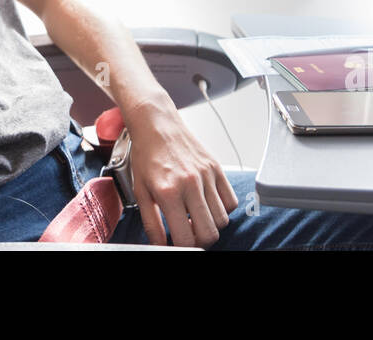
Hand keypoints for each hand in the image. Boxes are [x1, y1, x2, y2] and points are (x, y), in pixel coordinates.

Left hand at [124, 98, 238, 248]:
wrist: (157, 125)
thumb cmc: (147, 156)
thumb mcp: (141, 192)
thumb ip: (151, 224)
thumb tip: (160, 246)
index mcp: (168, 192)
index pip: (186, 239)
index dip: (182, 248)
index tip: (177, 244)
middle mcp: (190, 184)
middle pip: (210, 233)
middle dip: (200, 241)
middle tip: (189, 235)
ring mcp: (207, 175)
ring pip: (223, 220)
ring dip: (211, 225)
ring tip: (196, 218)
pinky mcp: (217, 168)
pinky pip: (231, 201)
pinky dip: (222, 209)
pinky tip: (206, 204)